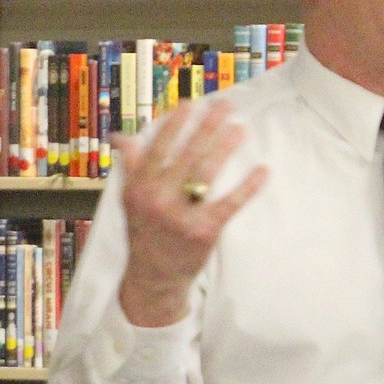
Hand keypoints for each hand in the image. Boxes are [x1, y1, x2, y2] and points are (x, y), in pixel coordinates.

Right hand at [114, 99, 267, 326]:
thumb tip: (121, 137)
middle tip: (225, 107)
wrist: (153, 279)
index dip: (175, 124)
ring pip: (205, 173)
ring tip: (239, 130)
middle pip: (186, 154)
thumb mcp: (129, 200)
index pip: (158, 147)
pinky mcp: (204, 231)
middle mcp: (157, 199)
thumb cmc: (144, 234)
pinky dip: (248, 186)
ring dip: (224, 148)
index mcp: (139, 187)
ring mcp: (181, 216)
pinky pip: (229, 204)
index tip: (191, 104)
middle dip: (207, 127)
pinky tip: (262, 171)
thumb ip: (130, 167)